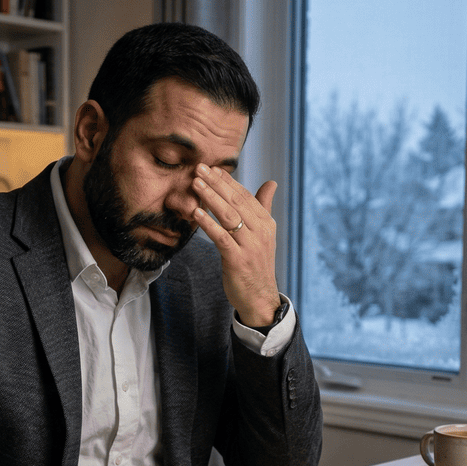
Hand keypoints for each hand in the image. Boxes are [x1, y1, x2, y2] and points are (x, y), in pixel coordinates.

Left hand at [189, 165, 281, 327]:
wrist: (260, 297)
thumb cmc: (257, 264)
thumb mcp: (263, 233)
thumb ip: (263, 206)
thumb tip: (271, 182)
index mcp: (266, 222)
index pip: (245, 196)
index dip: (227, 181)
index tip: (212, 167)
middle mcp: (260, 231)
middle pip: (236, 202)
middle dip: (216, 183)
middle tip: (199, 168)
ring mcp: (250, 246)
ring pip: (228, 216)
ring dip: (211, 198)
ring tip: (195, 184)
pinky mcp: (238, 260)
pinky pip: (221, 238)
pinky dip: (208, 224)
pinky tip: (196, 213)